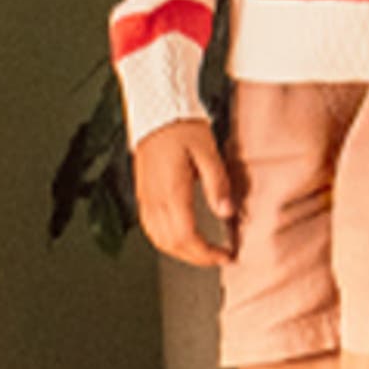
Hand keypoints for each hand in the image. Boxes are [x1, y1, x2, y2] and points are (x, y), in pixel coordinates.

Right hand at [132, 122, 237, 266]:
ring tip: (202, 252)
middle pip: (172, 244)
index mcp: (171, 191)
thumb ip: (218, 184)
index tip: (225, 255)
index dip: (206, 253)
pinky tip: (180, 238)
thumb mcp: (208, 151)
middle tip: (219, 257)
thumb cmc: (182, 127)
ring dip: (181, 252)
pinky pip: (150, 228)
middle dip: (197, 258)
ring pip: (158, 240)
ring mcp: (145, 198)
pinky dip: (166, 241)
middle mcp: (154, 199)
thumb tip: (226, 212)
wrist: (157, 110)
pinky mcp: (142, 193)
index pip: (187, 237)